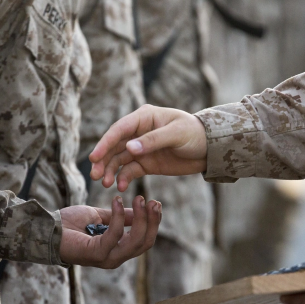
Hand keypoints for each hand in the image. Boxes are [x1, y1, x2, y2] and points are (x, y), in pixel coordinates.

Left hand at [59, 196, 160, 268]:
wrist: (46, 228)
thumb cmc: (69, 224)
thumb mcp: (100, 216)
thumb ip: (119, 216)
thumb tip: (139, 210)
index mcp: (117, 250)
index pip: (144, 240)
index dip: (153, 222)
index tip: (154, 202)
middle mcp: (115, 258)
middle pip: (144, 242)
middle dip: (152, 221)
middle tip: (153, 201)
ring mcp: (107, 258)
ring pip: (135, 241)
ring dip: (141, 218)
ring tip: (140, 199)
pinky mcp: (97, 254)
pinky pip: (115, 234)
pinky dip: (119, 216)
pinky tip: (117, 200)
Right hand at [89, 104, 207, 191]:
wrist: (209, 150)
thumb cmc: (194, 134)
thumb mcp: (176, 135)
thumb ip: (152, 141)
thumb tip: (129, 148)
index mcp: (144, 117)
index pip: (119, 129)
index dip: (105, 143)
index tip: (95, 157)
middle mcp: (138, 132)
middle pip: (114, 146)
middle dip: (103, 160)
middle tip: (95, 175)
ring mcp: (140, 148)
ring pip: (119, 160)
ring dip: (110, 171)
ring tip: (105, 184)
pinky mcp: (145, 163)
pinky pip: (130, 171)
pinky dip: (124, 178)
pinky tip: (120, 186)